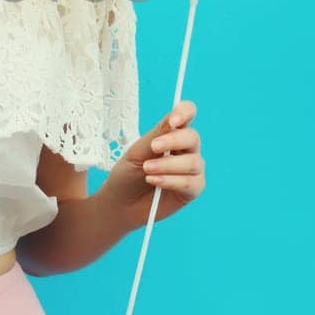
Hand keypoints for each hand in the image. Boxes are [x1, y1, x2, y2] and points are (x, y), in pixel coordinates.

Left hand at [98, 100, 206, 229]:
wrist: (120, 203)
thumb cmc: (127, 174)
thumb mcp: (136, 152)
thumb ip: (156, 136)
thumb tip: (173, 120)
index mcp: (171, 134)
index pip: (187, 113)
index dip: (185, 112)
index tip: (173, 121)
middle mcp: (185, 149)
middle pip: (192, 137)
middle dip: (173, 141)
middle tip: (153, 148)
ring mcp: (191, 169)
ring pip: (193, 162)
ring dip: (168, 165)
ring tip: (147, 170)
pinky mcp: (192, 190)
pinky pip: (191, 183)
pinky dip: (171, 181)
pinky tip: (155, 181)